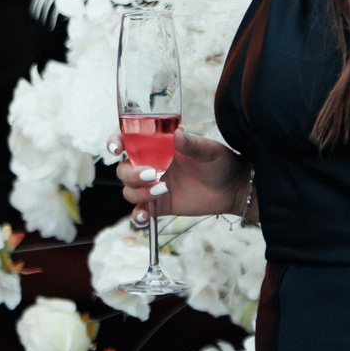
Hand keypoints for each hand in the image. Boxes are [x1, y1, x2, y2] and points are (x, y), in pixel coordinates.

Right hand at [113, 127, 248, 218]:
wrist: (233, 189)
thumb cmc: (221, 163)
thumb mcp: (209, 150)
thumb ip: (192, 144)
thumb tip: (178, 133)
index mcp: (158, 147)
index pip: (128, 142)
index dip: (116, 143)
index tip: (117, 150)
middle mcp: (151, 165)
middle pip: (124, 170)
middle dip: (131, 173)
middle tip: (153, 175)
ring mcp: (154, 186)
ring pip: (129, 190)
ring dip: (139, 192)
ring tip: (163, 190)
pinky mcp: (160, 205)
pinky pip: (140, 211)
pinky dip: (137, 215)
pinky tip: (145, 216)